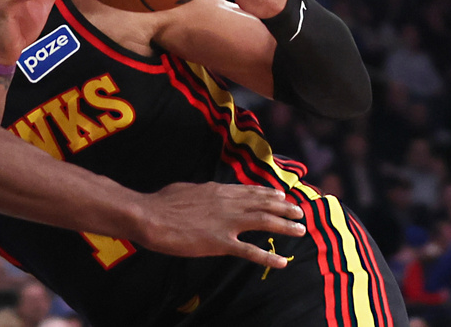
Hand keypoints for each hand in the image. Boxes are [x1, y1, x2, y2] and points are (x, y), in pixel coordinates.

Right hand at [139, 182, 305, 266]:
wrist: (150, 216)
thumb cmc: (161, 202)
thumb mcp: (186, 189)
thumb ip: (202, 191)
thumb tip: (206, 191)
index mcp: (217, 190)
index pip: (249, 191)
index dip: (268, 193)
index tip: (281, 195)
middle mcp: (227, 203)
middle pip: (263, 204)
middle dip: (284, 207)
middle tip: (299, 212)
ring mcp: (226, 223)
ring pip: (264, 221)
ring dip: (285, 225)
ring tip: (300, 230)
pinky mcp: (220, 243)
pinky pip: (250, 251)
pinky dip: (268, 256)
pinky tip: (282, 262)